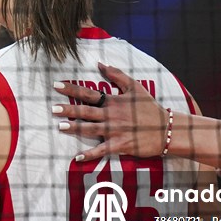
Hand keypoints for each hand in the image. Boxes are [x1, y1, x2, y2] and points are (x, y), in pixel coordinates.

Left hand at [53, 62, 170, 160]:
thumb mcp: (136, 87)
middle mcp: (112, 115)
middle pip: (86, 111)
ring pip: (90, 129)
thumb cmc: (150, 108)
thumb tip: (100, 63)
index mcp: (113, 101)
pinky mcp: (120, 145)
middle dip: (68, 109)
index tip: (56, 86)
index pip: (88, 93)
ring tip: (60, 127)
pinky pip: (101, 150)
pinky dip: (89, 154)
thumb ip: (117, 75)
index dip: (71, 89)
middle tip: (53, 109)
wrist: (167, 129)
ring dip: (74, 128)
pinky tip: (77, 157)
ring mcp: (115, 130)